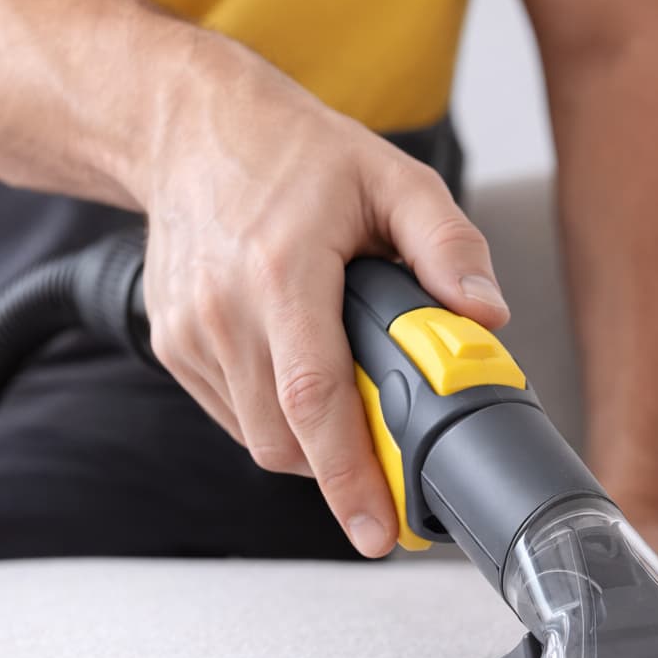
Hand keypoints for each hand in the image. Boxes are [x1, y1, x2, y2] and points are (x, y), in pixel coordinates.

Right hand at [138, 32, 508, 557]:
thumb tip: (487, 316)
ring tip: (344, 387)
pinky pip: (232, 415)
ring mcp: (188, 332)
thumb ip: (449, 246)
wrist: (189, 127)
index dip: (348, 476)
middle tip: (392, 452)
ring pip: (257, 438)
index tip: (379, 530)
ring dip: (309, 439)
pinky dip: (273, 415)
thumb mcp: (393, 177)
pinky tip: (296, 367)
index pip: (312, 398)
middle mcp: (224, 309)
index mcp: (282, 271)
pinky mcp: (170, 345)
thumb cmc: (292, 150)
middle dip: (343, 464)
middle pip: (285, 438)